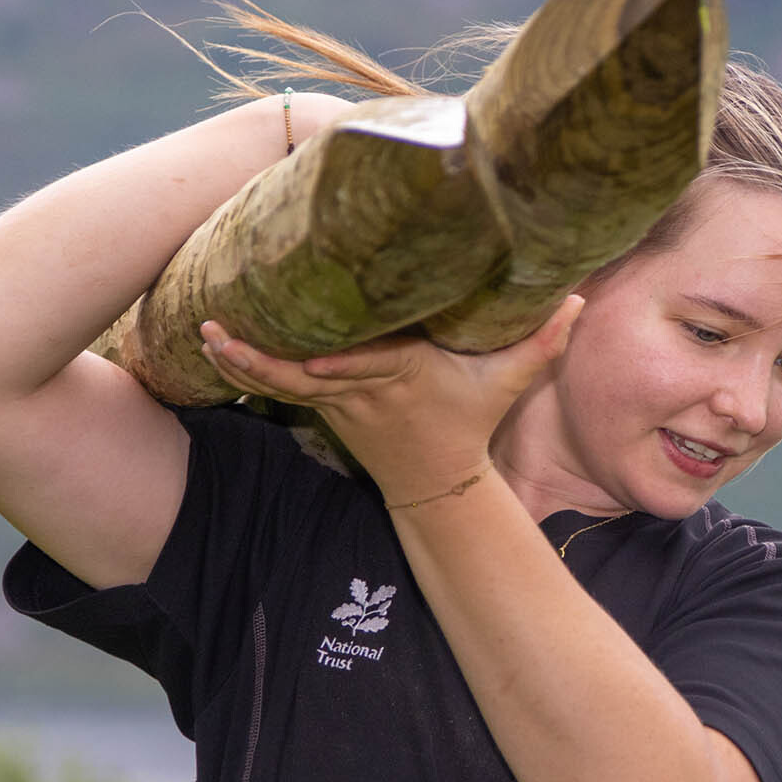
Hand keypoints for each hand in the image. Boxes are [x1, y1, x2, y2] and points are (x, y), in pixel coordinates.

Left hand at [196, 295, 584, 500]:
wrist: (435, 481)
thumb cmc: (467, 423)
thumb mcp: (507, 384)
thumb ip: (541, 341)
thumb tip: (577, 299)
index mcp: (402, 377)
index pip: (365, 366)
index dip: (334, 364)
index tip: (305, 355)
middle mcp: (362, 389)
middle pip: (303, 371)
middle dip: (260, 354)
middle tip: (216, 327)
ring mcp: (338, 401)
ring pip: (281, 379)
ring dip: (241, 359)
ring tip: (204, 334)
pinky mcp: (324, 405)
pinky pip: (279, 384)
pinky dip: (248, 367)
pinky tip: (215, 345)